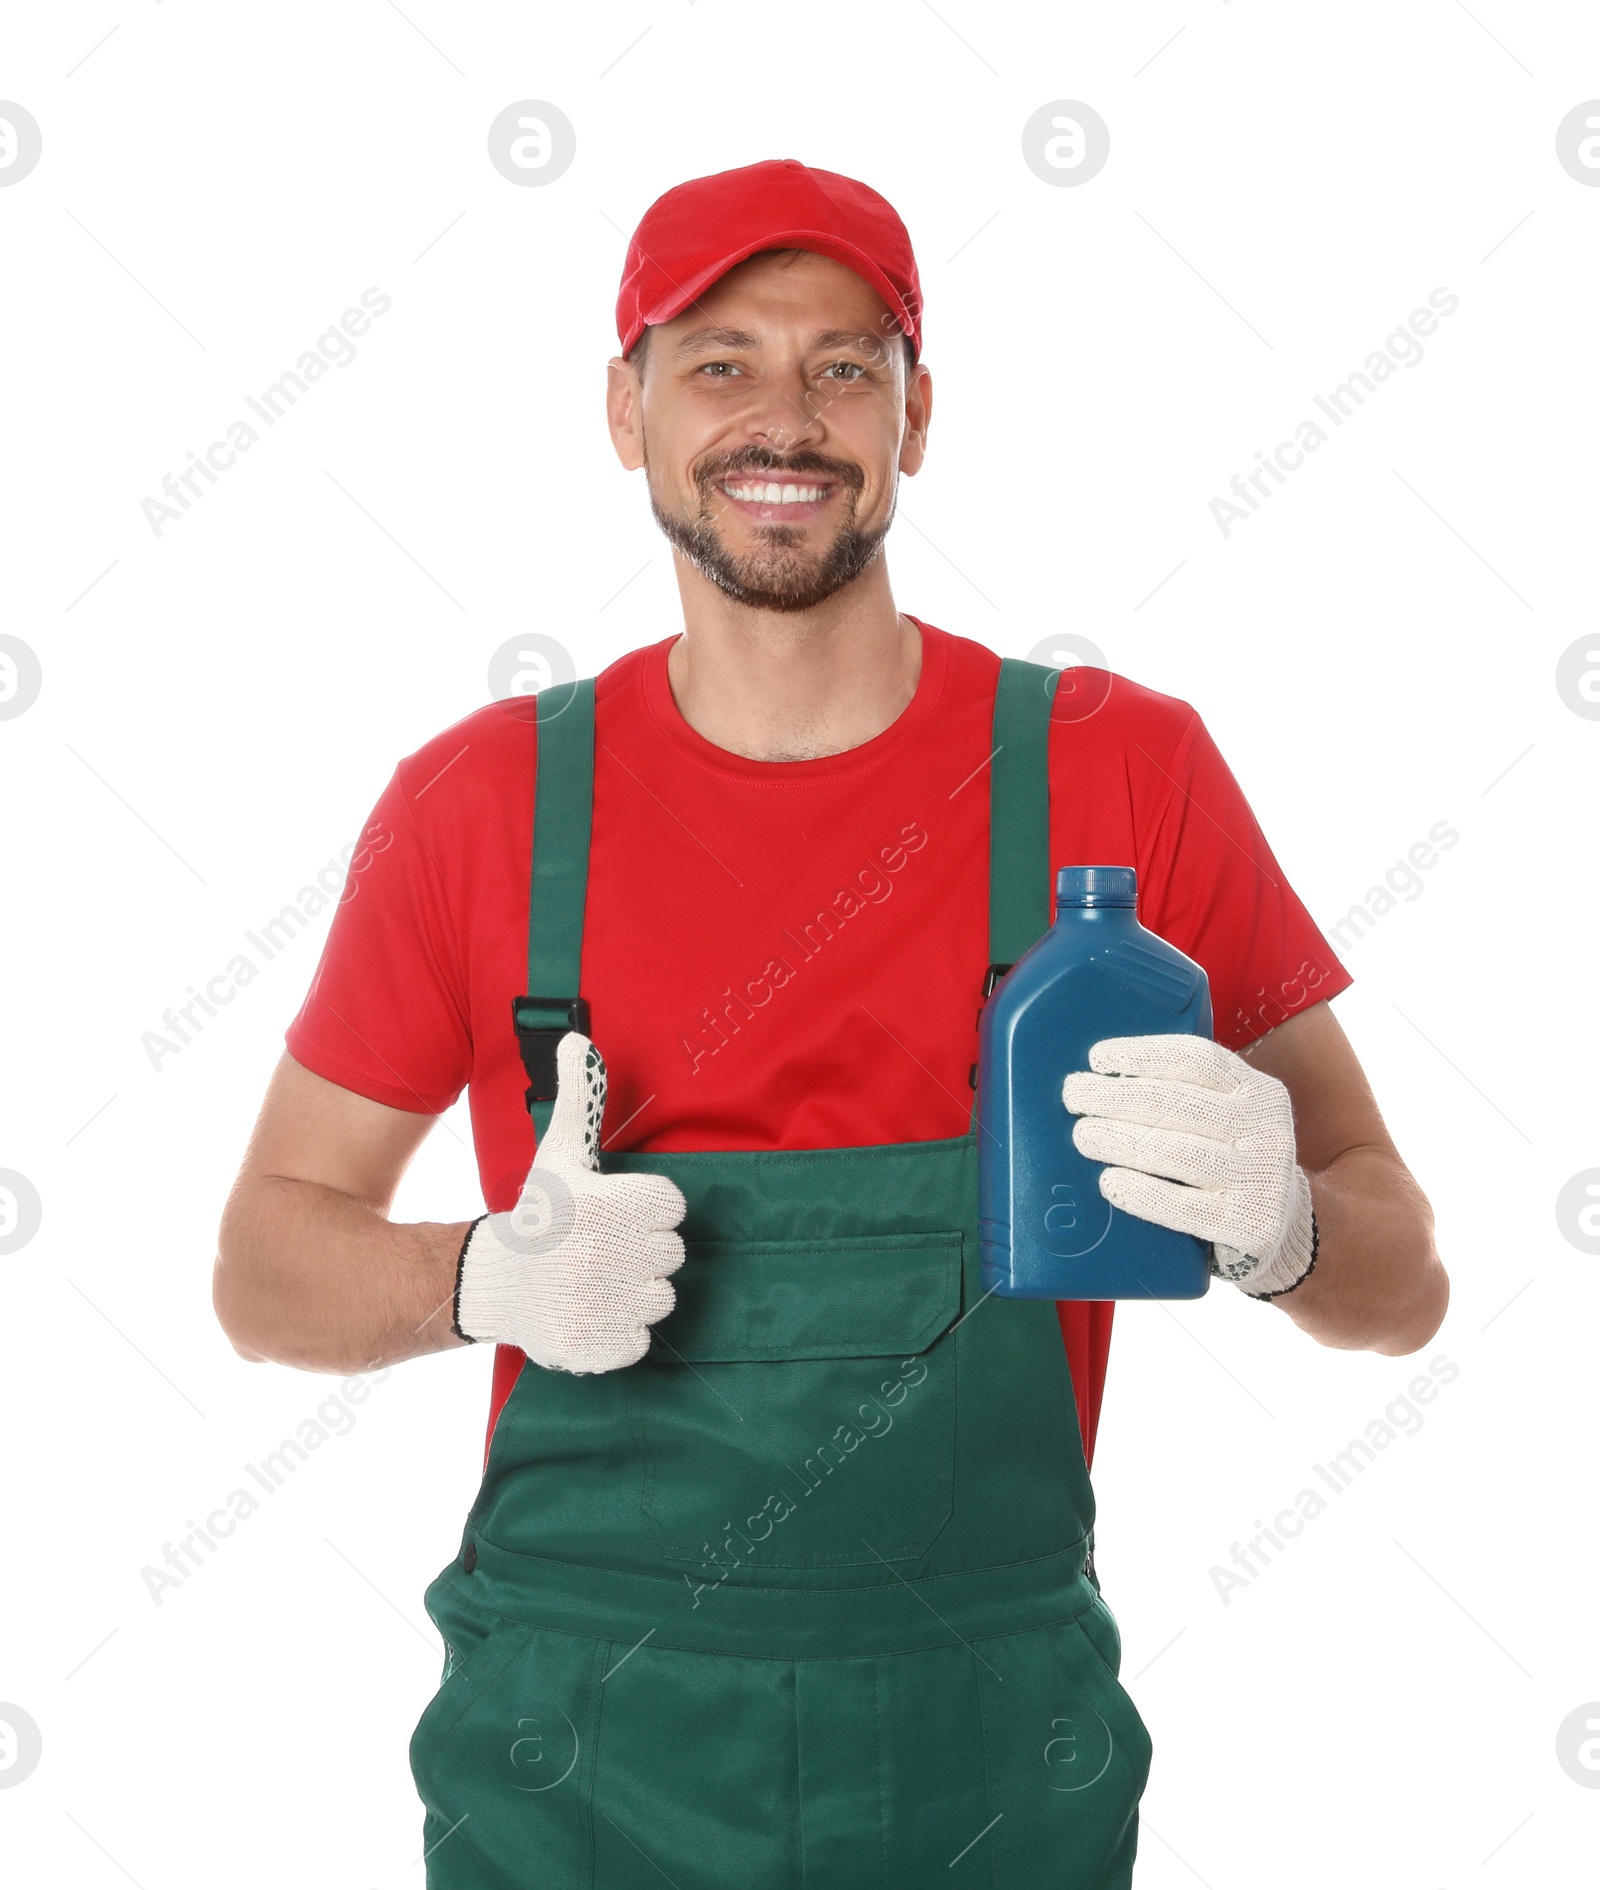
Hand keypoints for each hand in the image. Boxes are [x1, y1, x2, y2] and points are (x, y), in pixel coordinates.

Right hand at [454, 1033, 687, 1369]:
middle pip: (673, 1255)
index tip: (616, 1213)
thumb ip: (580, 1097)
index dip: (647, 1210)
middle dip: (642, 1252)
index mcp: (609, 1204)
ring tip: (597, 1279)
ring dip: (635, 1292)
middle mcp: (608, 1254)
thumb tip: (576, 1036)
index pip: (674, 1207)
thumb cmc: (541, 1211)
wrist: (491, 1279)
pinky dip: (620, 1332)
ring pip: (662, 1299)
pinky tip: (592, 1312)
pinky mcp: (595, 1347)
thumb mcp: (560, 1152)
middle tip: (605, 1249)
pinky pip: (641, 1341)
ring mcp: (601, 1304)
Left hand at [1061, 1035, 1316, 1299]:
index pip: (1195, 1059)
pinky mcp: (1250, 1225)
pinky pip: (1182, 1207)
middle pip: (1175, 1103)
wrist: (1284, 1227)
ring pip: (1174, 1152)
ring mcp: (1261, 1178)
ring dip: (1118, 1141)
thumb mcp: (1229, 1115)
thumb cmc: (1233, 1158)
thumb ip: (1188, 1092)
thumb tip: (1105, 1075)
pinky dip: (1140, 1193)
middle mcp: (1266, 1129)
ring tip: (1082, 1135)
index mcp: (1259, 1090)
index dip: (1141, 1054)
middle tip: (1073, 1096)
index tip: (1097, 1058)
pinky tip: (1109, 1182)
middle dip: (1114, 1096)